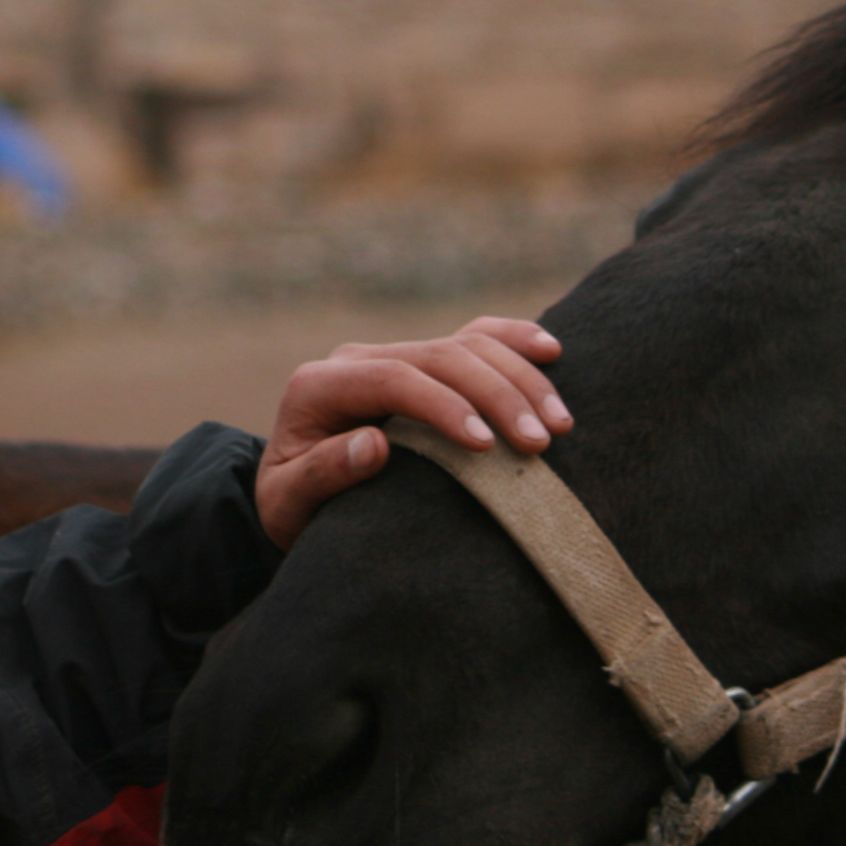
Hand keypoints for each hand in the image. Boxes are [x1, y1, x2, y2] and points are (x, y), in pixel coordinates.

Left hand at [255, 317, 568, 545]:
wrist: (289, 498)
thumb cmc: (289, 509)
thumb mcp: (286, 503)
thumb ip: (320, 475)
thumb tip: (375, 445)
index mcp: (317, 386)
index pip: (391, 377)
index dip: (442, 405)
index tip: (485, 446)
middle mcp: (357, 360)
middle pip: (439, 355)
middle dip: (496, 394)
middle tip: (540, 443)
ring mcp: (393, 356)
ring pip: (465, 343)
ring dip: (519, 378)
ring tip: (559, 424)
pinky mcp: (423, 365)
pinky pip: (474, 337)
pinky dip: (514, 341)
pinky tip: (551, 352)